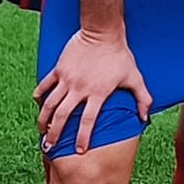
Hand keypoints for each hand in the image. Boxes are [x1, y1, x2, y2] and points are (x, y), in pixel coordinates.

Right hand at [34, 29, 150, 154]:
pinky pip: (45, 84)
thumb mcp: (134, 77)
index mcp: (98, 93)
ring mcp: (67, 79)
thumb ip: (143, 98)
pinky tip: (36, 102)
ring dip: (43, 118)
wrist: (102, 32)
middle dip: (54, 133)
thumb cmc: (120, 55)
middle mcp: (79, 89)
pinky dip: (39, 94)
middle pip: (63, 116)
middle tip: (49, 146)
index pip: (88, 121)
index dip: (83, 137)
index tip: (79, 151)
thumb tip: (146, 118)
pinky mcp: (59, 69)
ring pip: (50, 103)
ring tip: (40, 130)